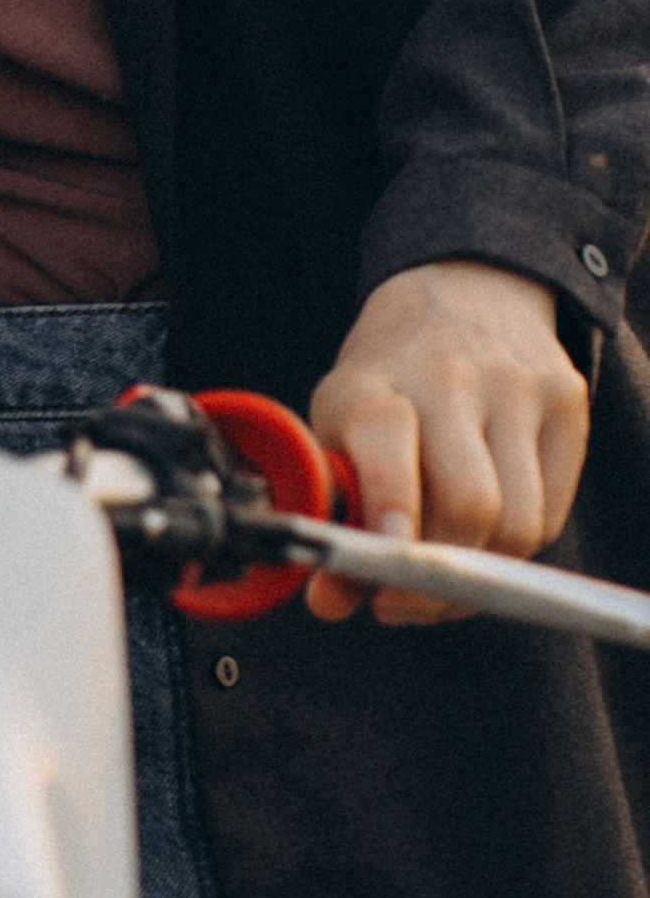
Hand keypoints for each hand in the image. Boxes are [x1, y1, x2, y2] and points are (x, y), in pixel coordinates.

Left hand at [309, 259, 589, 625]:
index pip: (386, 441)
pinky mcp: (568, 404)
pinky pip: (551, 514)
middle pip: (468, 502)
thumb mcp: (339, 429)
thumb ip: (334, 516)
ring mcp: (518, 389)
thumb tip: (329, 604)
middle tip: (403, 602)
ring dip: (478, 573)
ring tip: (441, 577)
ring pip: (517, 521)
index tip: (384, 562)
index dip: (389, 508)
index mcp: (376, 381)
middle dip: (436, 575)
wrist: (463, 293)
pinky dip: (513, 549)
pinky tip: (480, 541)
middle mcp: (450, 377)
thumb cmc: (387, 382)